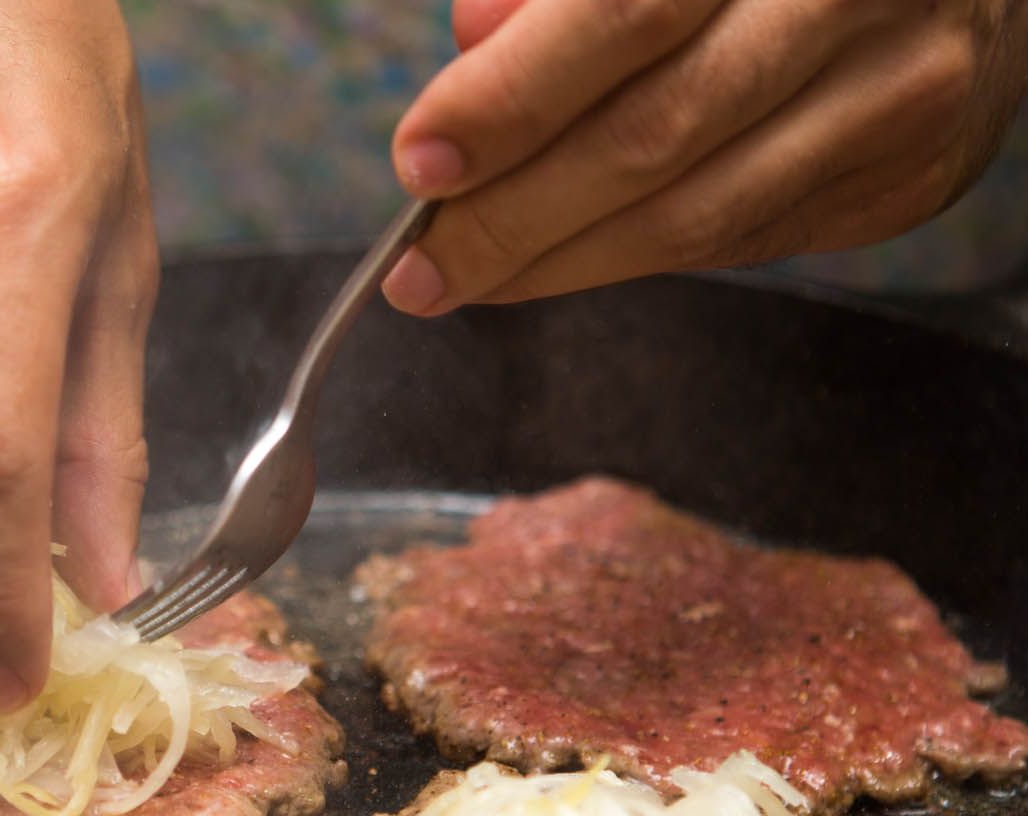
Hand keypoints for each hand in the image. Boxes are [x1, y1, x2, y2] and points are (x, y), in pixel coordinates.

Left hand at [383, 0, 1027, 313]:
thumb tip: (472, 46)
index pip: (628, 10)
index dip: (514, 96)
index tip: (420, 160)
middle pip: (655, 135)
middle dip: (513, 216)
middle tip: (420, 268)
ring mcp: (897, 97)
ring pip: (698, 215)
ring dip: (558, 263)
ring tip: (465, 280)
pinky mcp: (905, 182)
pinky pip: (738, 243)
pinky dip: (630, 260)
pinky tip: (558, 261)